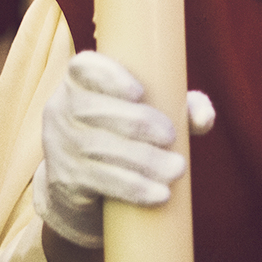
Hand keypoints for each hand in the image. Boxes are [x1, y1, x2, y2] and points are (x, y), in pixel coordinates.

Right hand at [35, 50, 211, 249]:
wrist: (83, 190)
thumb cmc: (125, 137)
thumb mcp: (152, 115)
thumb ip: (183, 108)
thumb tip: (204, 118)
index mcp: (79, 82)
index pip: (83, 67)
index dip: (108, 76)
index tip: (139, 92)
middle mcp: (61, 109)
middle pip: (92, 110)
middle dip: (136, 123)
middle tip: (170, 137)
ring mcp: (58, 145)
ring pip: (98, 148)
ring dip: (143, 160)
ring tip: (176, 169)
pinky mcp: (64, 180)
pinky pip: (99, 181)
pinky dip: (133, 187)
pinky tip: (159, 194)